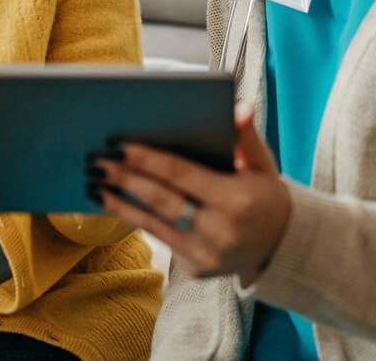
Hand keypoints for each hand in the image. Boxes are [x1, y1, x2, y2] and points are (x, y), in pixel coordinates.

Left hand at [89, 102, 290, 282]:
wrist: (281, 246)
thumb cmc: (265, 195)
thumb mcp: (263, 164)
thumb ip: (246, 136)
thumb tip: (238, 107)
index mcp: (235, 199)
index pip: (180, 173)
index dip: (147, 159)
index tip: (118, 145)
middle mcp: (219, 230)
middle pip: (160, 199)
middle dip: (124, 178)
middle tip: (95, 161)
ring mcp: (206, 254)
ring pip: (152, 223)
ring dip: (118, 203)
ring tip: (94, 184)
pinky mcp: (195, 269)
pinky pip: (159, 239)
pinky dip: (135, 220)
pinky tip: (114, 203)